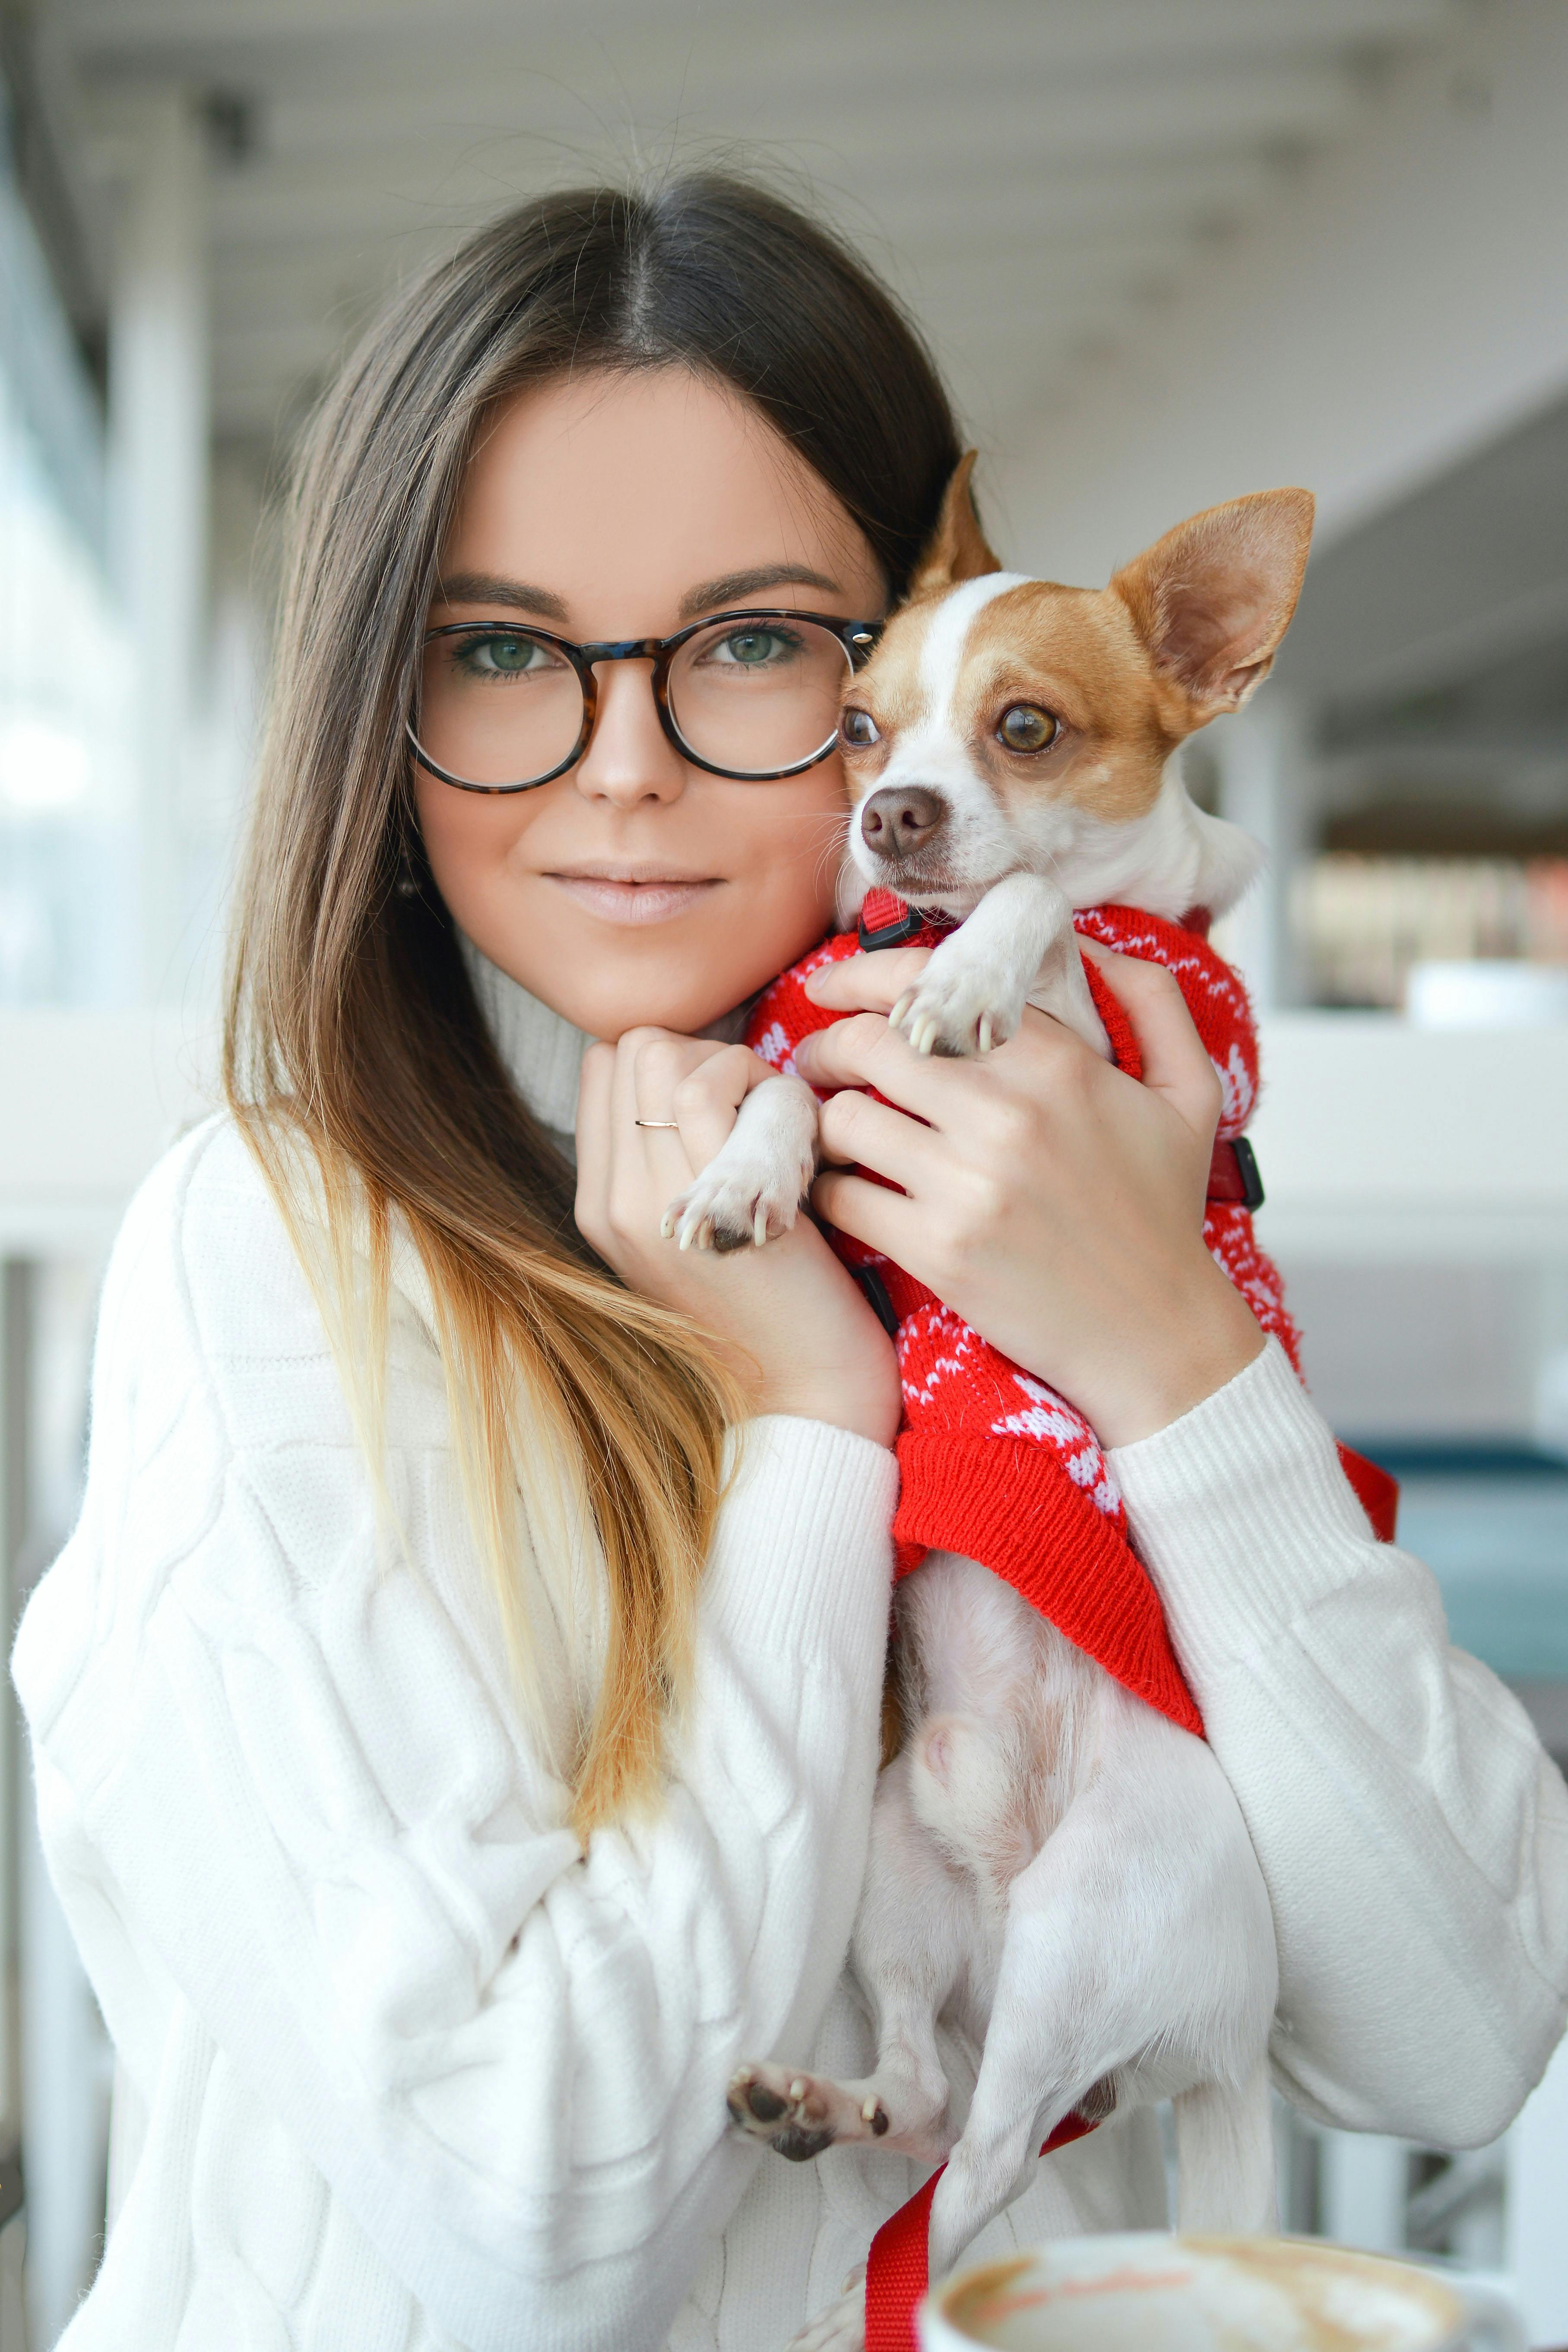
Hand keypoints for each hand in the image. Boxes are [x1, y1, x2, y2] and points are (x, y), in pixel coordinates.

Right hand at [575, 1029, 899, 1447]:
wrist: (805, 1394)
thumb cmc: (776, 1304)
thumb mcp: (700, 1231)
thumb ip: (678, 1162)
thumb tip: (701, 1079)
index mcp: (599, 1203)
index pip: (607, 1066)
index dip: (679, 1060)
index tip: (734, 1103)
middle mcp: (608, 1199)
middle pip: (633, 1047)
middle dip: (706, 1052)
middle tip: (762, 1106)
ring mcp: (647, 1201)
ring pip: (662, 1052)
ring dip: (736, 1065)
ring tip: (778, 1122)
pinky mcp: (700, 1202)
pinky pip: (709, 1087)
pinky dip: (763, 1085)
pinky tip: (798, 1134)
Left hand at [793, 944, 1265, 1447]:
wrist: (1158, 1335)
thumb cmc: (1164, 1213)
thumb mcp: (1191, 1092)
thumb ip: (1151, 1000)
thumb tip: (1089, 941)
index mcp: (1057, 1065)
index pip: (928, 987)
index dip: (861, 975)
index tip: (830, 987)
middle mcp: (1005, 1116)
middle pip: (868, 1044)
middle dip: (828, 1045)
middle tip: (820, 1059)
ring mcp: (967, 1185)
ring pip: (844, 1118)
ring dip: (824, 1119)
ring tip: (831, 1127)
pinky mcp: (937, 1250)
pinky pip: (842, 1197)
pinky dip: (827, 1188)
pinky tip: (842, 1187)